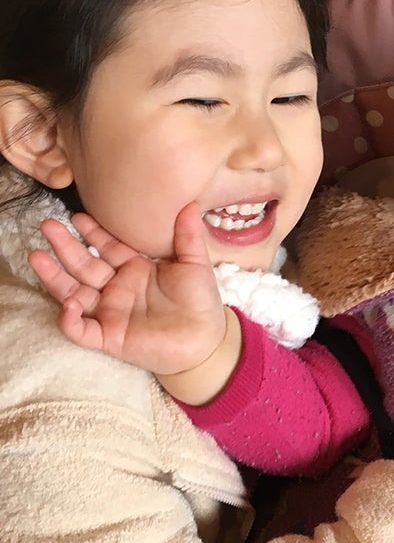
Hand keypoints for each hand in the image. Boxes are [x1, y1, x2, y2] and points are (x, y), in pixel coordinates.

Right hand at [29, 202, 227, 375]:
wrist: (207, 341)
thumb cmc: (201, 302)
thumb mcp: (195, 264)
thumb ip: (188, 236)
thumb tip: (191, 202)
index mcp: (135, 269)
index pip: (107, 248)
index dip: (92, 233)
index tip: (77, 216)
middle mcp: (117, 289)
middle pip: (84, 266)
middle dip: (65, 247)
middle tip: (47, 226)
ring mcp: (110, 313)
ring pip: (74, 293)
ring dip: (54, 277)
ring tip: (37, 257)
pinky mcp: (109, 337)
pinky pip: (81, 329)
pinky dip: (70, 319)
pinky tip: (67, 303)